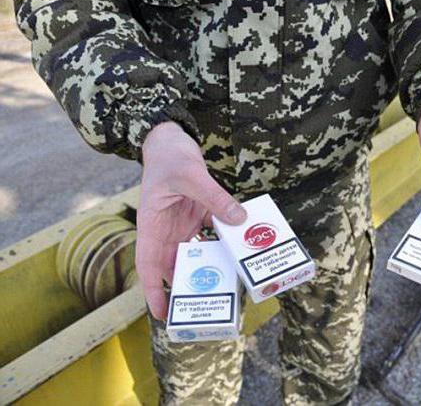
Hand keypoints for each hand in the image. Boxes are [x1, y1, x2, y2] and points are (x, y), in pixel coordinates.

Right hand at [136, 122, 246, 318]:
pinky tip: (237, 256)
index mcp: (151, 225)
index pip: (148, 265)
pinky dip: (221, 246)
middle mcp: (165, 231)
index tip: (162, 313)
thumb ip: (215, 197)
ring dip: (205, 270)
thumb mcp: (191, 175)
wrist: (170, 139)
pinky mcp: (197, 216)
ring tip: (223, 290)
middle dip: (184, 289)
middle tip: (202, 311)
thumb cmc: (169, 156)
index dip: (153, 291)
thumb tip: (239, 220)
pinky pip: (209, 236)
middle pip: (171, 267)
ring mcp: (181, 225)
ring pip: (192, 255)